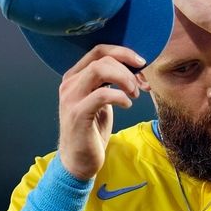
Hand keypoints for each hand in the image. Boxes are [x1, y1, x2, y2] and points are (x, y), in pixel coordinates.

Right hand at [56, 45, 144, 179]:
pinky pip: (102, 94)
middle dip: (127, 69)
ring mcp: (71, 98)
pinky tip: (127, 105)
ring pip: (99, 70)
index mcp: (75, 76)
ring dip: (124, 79)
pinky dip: (120, 96)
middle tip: (140, 86)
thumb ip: (110, 82)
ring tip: (134, 94)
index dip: (123, 52)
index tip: (141, 63)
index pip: (98, 50)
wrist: (79, 160)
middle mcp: (69, 83)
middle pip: (102, 58)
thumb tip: (135, 68)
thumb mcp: (101, 100)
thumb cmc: (92, 129)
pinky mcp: (78, 114)